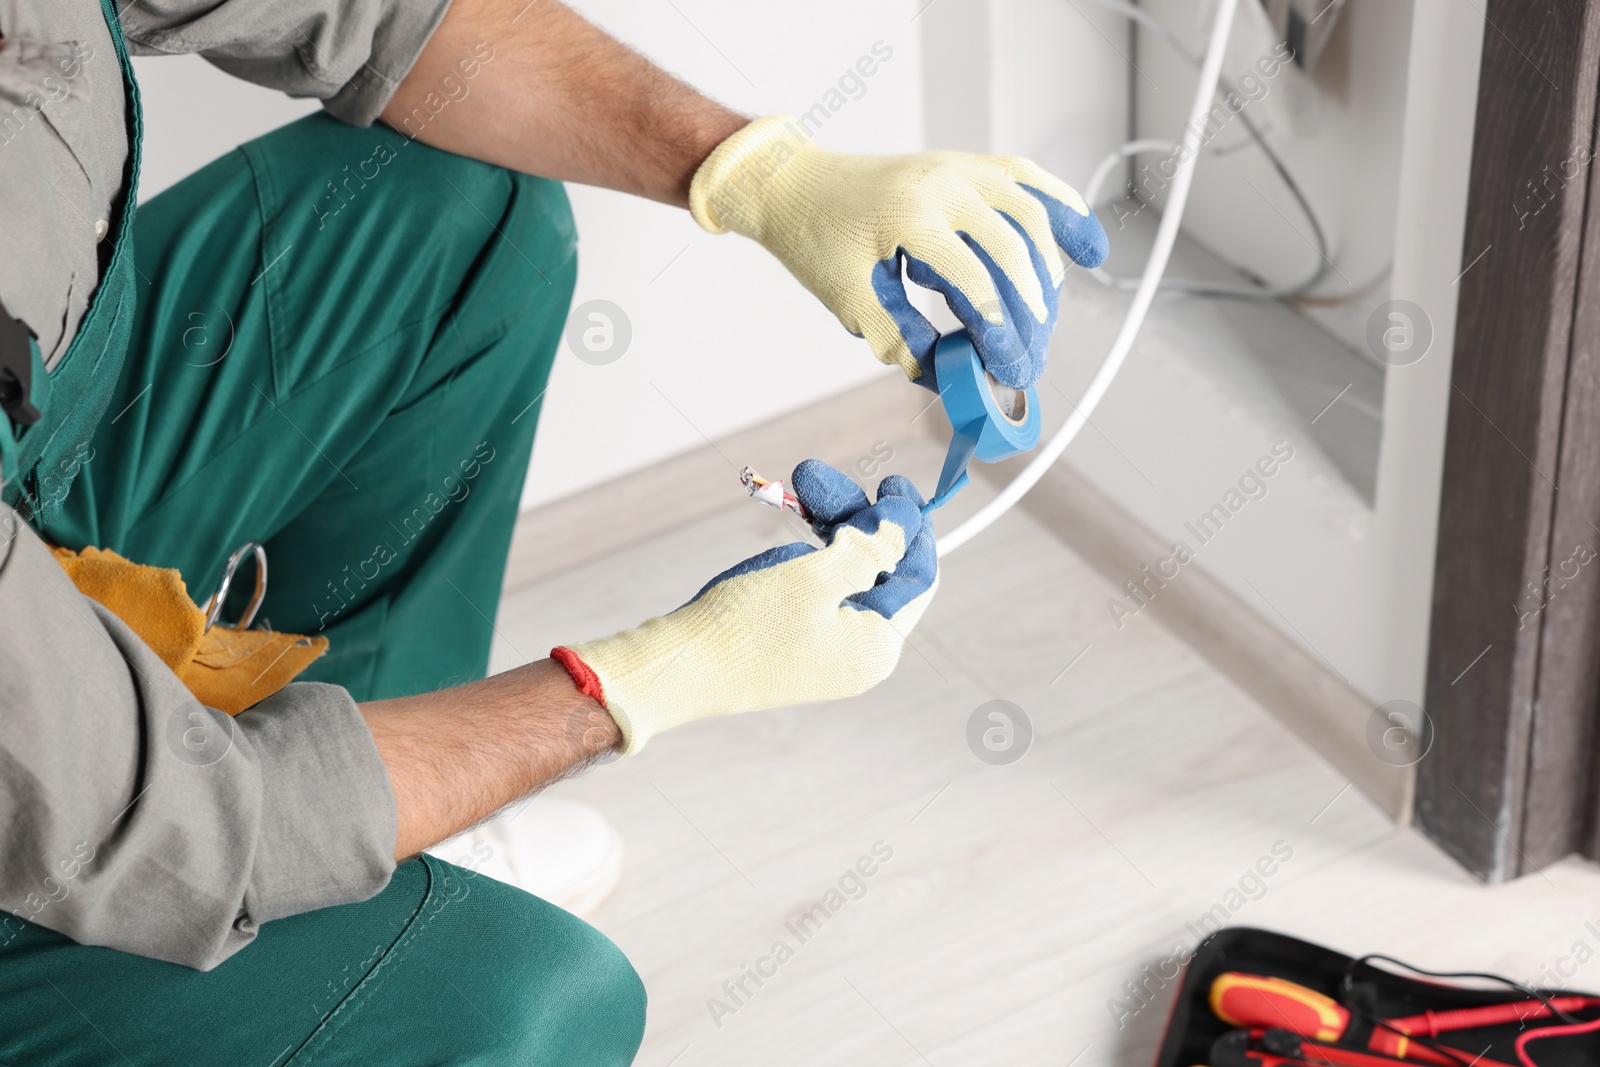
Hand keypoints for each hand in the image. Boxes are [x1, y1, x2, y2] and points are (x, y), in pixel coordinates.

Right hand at [553, 461, 937, 752]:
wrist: (677, 665)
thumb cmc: (746, 627)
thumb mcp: (817, 577)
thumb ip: (870, 548)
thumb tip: (907, 525)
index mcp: (877, 645)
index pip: (917, 577)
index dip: (910, 527)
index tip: (896, 486)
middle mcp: (857, 650)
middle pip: (876, 568)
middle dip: (855, 516)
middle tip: (827, 476)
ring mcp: (824, 646)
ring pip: (843, 571)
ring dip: (827, 525)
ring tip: (799, 482)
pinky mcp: (793, 638)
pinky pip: (817, 586)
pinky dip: (809, 552)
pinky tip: (794, 521)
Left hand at [688, 116, 1107, 390]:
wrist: (795, 184)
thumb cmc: (817, 243)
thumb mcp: (854, 303)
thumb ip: (906, 345)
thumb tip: (956, 384)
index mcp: (908, 219)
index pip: (976, 283)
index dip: (1000, 336)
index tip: (1012, 374)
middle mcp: (943, 185)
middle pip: (1013, 252)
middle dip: (1031, 315)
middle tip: (1031, 361)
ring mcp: (960, 168)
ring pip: (1032, 215)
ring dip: (1049, 274)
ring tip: (1046, 323)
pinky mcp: (968, 165)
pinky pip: (1030, 183)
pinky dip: (1064, 213)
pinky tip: (1086, 249)